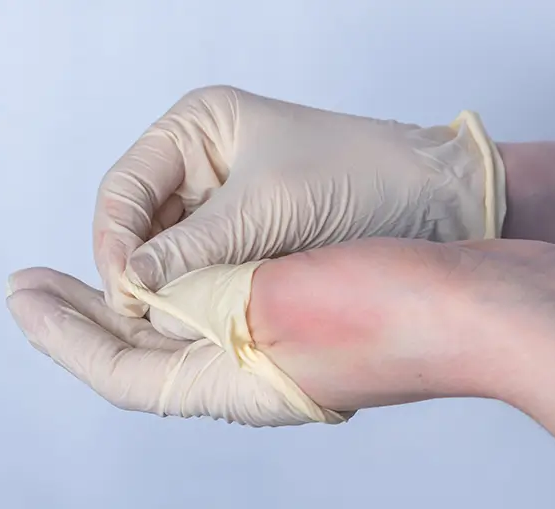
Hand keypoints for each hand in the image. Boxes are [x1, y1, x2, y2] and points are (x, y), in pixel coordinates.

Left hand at [7, 238, 554, 425]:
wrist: (490, 300)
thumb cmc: (394, 308)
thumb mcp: (270, 297)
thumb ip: (196, 297)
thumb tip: (142, 289)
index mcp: (241, 385)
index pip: (125, 372)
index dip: (65, 335)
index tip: (23, 292)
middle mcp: (264, 376)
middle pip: (156, 357)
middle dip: (93, 319)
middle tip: (41, 284)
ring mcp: (298, 348)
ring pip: (199, 329)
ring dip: (146, 299)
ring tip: (107, 267)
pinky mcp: (327, 313)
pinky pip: (241, 301)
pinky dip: (202, 278)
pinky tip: (193, 256)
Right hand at [93, 85, 505, 328]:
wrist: (439, 200)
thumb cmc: (364, 174)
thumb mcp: (271, 205)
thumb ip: (198, 246)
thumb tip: (131, 287)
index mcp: (197, 129)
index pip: (124, 192)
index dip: (115, 246)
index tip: (126, 295)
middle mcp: (205, 167)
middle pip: (142, 233)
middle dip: (142, 278)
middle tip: (146, 326)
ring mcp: (229, 210)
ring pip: (174, 264)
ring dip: (174, 297)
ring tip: (178, 334)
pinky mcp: (255, 247)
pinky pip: (211, 280)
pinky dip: (206, 305)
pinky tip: (208, 330)